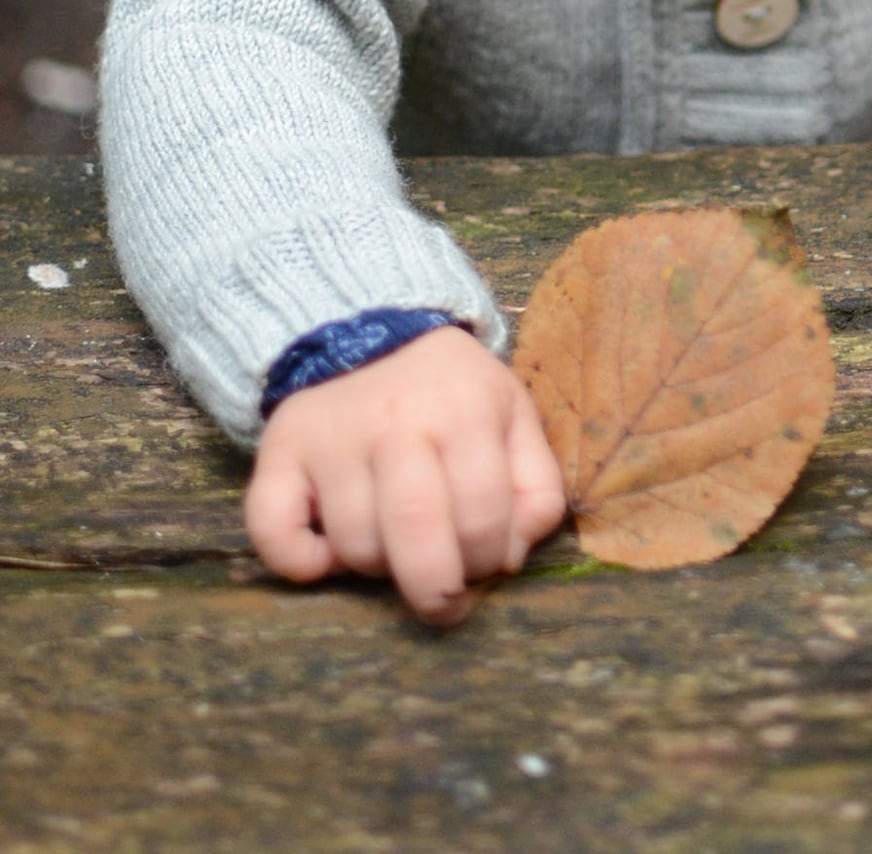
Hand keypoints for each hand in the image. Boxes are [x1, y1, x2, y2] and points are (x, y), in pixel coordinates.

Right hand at [245, 325, 566, 626]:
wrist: (375, 331)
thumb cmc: (454, 393)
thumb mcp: (514, 420)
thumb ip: (535, 489)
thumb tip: (511, 558)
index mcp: (466, 410)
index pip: (483, 517)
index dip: (489, 560)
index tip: (484, 566)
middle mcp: (396, 419)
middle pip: (416, 533)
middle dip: (436, 591)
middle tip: (443, 603)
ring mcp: (333, 434)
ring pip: (355, 544)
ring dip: (378, 568)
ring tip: (393, 543)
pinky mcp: (280, 449)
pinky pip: (273, 531)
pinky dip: (299, 562)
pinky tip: (327, 555)